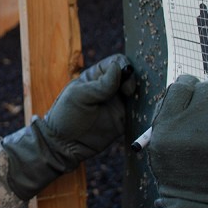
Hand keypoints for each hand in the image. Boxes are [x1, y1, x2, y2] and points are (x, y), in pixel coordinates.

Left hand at [1, 54, 134, 199]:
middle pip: (131, 76)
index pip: (117, 62)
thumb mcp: (80, 96)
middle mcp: (110, 87)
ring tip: (138, 102)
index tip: (123, 81)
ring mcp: (117, 103)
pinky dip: (144, 110)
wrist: (64, 144)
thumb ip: (100, 84)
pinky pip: (138, 111)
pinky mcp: (123, 120)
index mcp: (96, 76)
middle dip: (135, 80)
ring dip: (142, 94)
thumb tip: (119, 68)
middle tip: (130, 93)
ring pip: (137, 92)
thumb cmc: (66, 115)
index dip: (124, 67)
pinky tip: (143, 113)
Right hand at [131, 75, 207, 207]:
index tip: (193, 89)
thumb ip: (166, 116)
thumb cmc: (175, 174)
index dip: (188, 84)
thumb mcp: (159, 144)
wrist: (197, 206)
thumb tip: (182, 90)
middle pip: (205, 87)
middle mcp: (191, 122)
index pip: (180, 86)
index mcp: (168, 122)